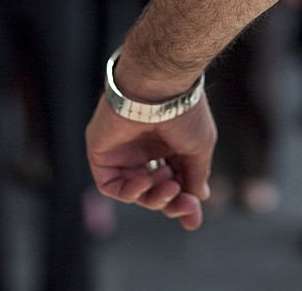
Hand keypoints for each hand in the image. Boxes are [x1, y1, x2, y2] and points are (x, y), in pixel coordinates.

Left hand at [86, 95, 216, 230]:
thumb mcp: (199, 147)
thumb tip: (198, 198)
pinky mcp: (102, 152)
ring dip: (153, 198)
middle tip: (185, 205)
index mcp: (169, 142)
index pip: (174, 180)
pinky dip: (129, 191)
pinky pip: (111, 185)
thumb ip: (195, 175)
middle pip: (154, 190)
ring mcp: (123, 150)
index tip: (193, 215)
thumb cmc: (182, 110)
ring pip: (134, 191)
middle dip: (170, 203)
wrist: (157, 86)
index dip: (183, 200)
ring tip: (168, 187)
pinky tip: (145, 180)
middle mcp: (145, 147)